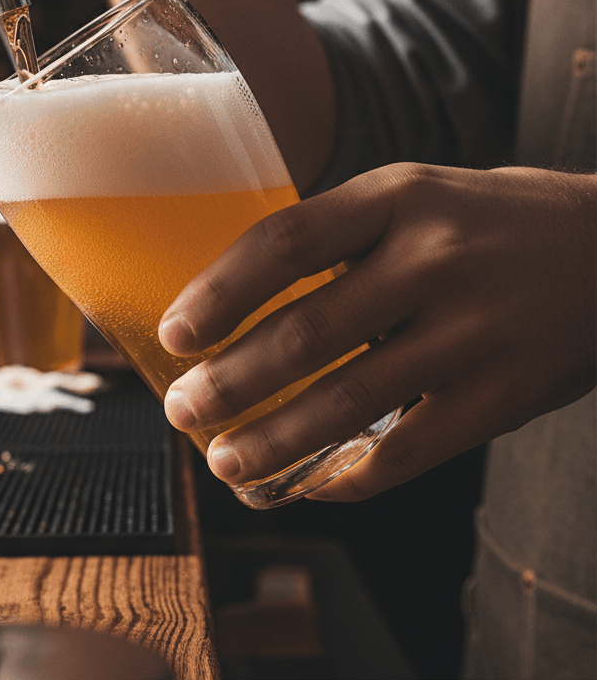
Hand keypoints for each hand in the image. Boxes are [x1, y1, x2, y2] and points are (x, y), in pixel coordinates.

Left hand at [160, 164, 596, 499]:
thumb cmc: (485, 222)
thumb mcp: (413, 194)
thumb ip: (339, 234)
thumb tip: (233, 294)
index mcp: (397, 196)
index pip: (285, 242)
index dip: (219, 293)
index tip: (174, 334)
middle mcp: (434, 257)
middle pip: (308, 331)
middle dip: (229, 381)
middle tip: (181, 409)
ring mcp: (475, 329)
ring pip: (350, 400)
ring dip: (273, 441)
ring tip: (222, 460)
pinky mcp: (506, 394)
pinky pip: (410, 450)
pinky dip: (348, 475)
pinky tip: (306, 484)